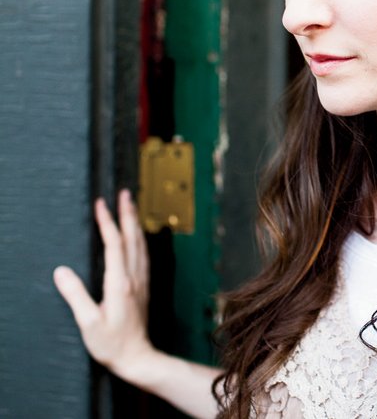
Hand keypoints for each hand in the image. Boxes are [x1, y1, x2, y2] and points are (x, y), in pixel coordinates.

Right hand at [53, 189, 155, 380]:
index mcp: (120, 282)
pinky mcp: (144, 286)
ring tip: (132, 206)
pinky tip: (139, 235)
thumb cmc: (111, 343)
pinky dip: (140, 238)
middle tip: (125, 192)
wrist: (138, 356)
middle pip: (132, 237)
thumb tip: (61, 271)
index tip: (101, 203)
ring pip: (141, 243)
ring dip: (136, 222)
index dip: (107, 221)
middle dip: (128, 213)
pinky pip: (144, 254)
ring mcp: (142, 280)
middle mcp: (134, 276)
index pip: (114, 243)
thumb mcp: (88, 322)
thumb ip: (75, 295)